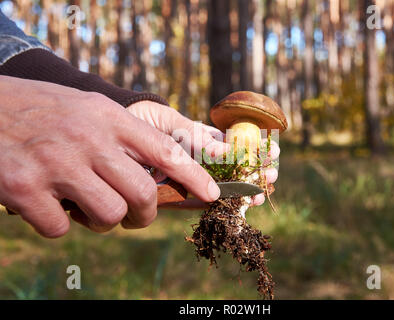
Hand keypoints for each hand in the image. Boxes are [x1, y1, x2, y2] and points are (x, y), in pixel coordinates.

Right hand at [0, 76, 220, 236]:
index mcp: (109, 117)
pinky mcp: (25, 189)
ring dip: (101, 220)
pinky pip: (62, 228)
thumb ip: (125, 136)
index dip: (194, 176)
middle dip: (145, 214)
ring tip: (85, 206)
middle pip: (142, 194)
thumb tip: (163, 170)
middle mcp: (88, 139)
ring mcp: (57, 165)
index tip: (212, 194)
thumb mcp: (90, 109)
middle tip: (136, 216)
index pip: (166, 150)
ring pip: (108, 215)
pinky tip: (46, 203)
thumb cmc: (44, 111)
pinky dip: (59, 223)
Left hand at [127, 101, 279, 207]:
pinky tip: (236, 205)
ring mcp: (184, 178)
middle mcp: (195, 160)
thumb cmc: (141, 118)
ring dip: (241, 191)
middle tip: (271, 176)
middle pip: (231, 168)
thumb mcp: (171, 121)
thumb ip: (195, 136)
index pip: (233, 146)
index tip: (272, 152)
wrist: (108, 130)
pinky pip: (194, 202)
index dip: (253, 150)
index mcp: (199, 139)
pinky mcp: (169, 195)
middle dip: (253, 172)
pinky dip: (214, 205)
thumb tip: (225, 150)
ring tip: (259, 194)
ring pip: (218, 187)